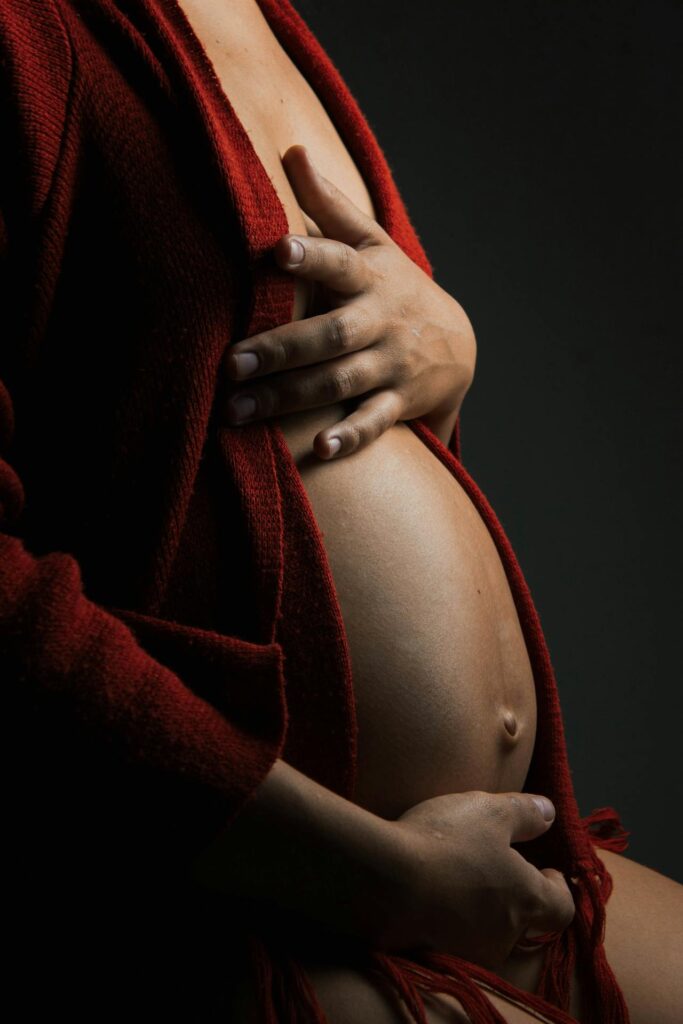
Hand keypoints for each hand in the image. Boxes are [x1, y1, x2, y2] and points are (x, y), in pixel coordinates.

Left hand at [221, 144, 476, 458]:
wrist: (459, 345)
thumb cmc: (395, 287)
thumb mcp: (372, 244)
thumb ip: (330, 205)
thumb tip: (293, 151)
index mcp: (370, 277)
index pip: (340, 262)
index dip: (311, 256)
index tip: (278, 252)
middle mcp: (380, 321)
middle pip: (328, 336)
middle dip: (279, 350)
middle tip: (230, 364)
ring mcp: (391, 364)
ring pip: (340, 382)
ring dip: (290, 398)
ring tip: (236, 412)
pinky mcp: (399, 402)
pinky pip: (376, 422)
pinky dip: (351, 436)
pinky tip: (320, 448)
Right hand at [380, 789, 575, 969]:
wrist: (384, 881)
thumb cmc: (446, 841)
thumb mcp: (489, 810)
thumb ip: (524, 812)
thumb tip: (549, 813)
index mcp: (526, 900)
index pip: (561, 908)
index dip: (556, 888)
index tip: (544, 870)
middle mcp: (504, 936)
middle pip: (521, 922)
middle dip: (510, 899)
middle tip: (489, 869)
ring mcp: (468, 952)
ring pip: (485, 934)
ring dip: (476, 912)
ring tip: (453, 881)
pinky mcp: (433, 959)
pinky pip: (449, 941)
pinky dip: (445, 923)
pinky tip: (426, 898)